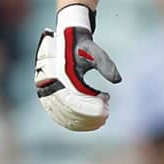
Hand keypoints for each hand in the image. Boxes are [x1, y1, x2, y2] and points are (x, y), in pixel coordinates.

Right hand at [34, 4, 120, 130]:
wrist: (68, 41)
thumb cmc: (82, 46)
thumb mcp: (94, 51)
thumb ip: (105, 64)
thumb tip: (118, 80)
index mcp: (57, 74)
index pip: (72, 100)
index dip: (89, 109)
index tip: (105, 109)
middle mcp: (47, 85)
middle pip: (67, 110)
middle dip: (87, 117)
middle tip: (106, 115)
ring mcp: (46, 92)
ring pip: (62, 115)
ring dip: (81, 121)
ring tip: (101, 119)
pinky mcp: (48, 96)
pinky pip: (58, 114)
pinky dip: (74, 120)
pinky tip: (90, 122)